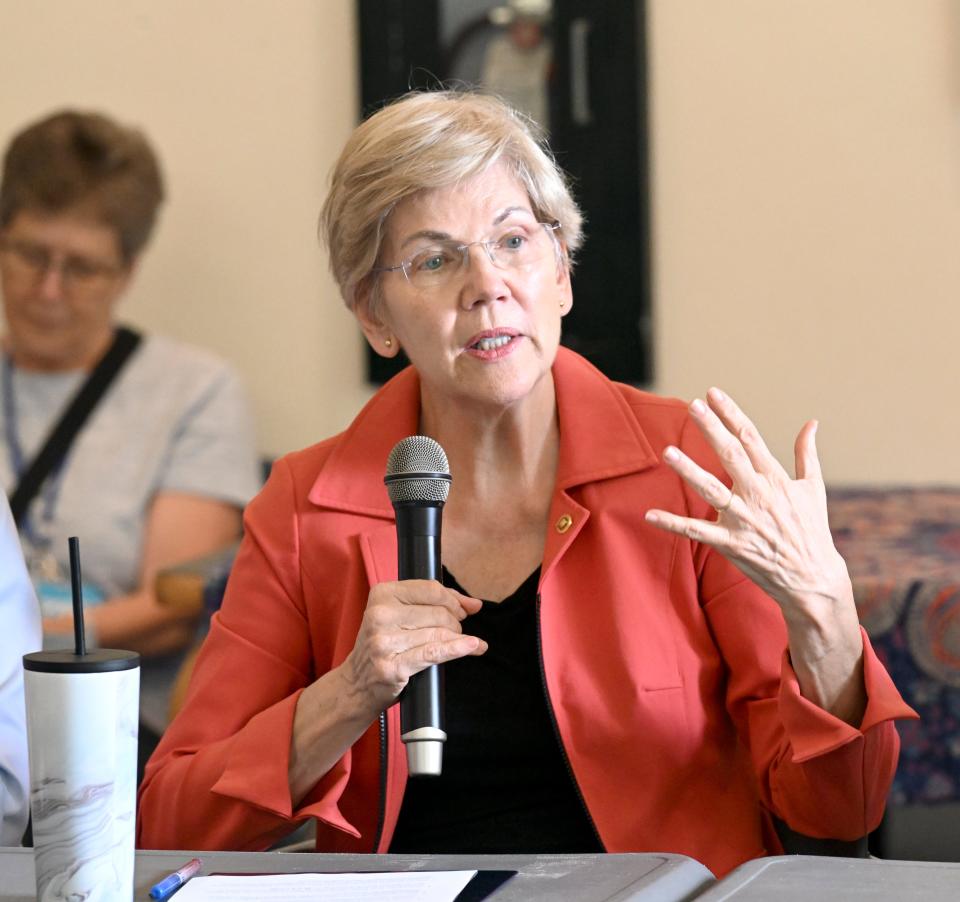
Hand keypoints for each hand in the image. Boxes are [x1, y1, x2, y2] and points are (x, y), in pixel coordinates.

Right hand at [341, 580, 486, 717]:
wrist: (357, 684)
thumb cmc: (383, 646)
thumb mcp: (399, 615)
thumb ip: (436, 603)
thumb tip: (473, 604)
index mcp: (382, 594)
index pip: (430, 589)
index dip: (453, 599)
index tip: (463, 609)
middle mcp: (380, 615)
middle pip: (438, 612)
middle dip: (455, 622)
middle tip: (455, 631)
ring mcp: (384, 642)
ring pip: (438, 633)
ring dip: (458, 638)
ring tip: (464, 643)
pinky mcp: (393, 666)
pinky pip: (434, 653)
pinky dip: (457, 649)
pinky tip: (472, 646)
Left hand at [645, 388, 865, 722]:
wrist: (813, 578)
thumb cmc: (812, 529)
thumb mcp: (813, 488)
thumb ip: (807, 453)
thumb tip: (812, 422)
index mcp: (776, 478)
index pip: (750, 438)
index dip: (731, 414)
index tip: (712, 393)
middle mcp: (759, 495)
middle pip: (731, 456)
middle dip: (712, 429)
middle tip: (693, 406)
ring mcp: (743, 520)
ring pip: (711, 491)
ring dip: (689, 471)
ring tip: (667, 452)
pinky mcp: (731, 544)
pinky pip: (696, 532)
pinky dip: (673, 523)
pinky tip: (650, 514)